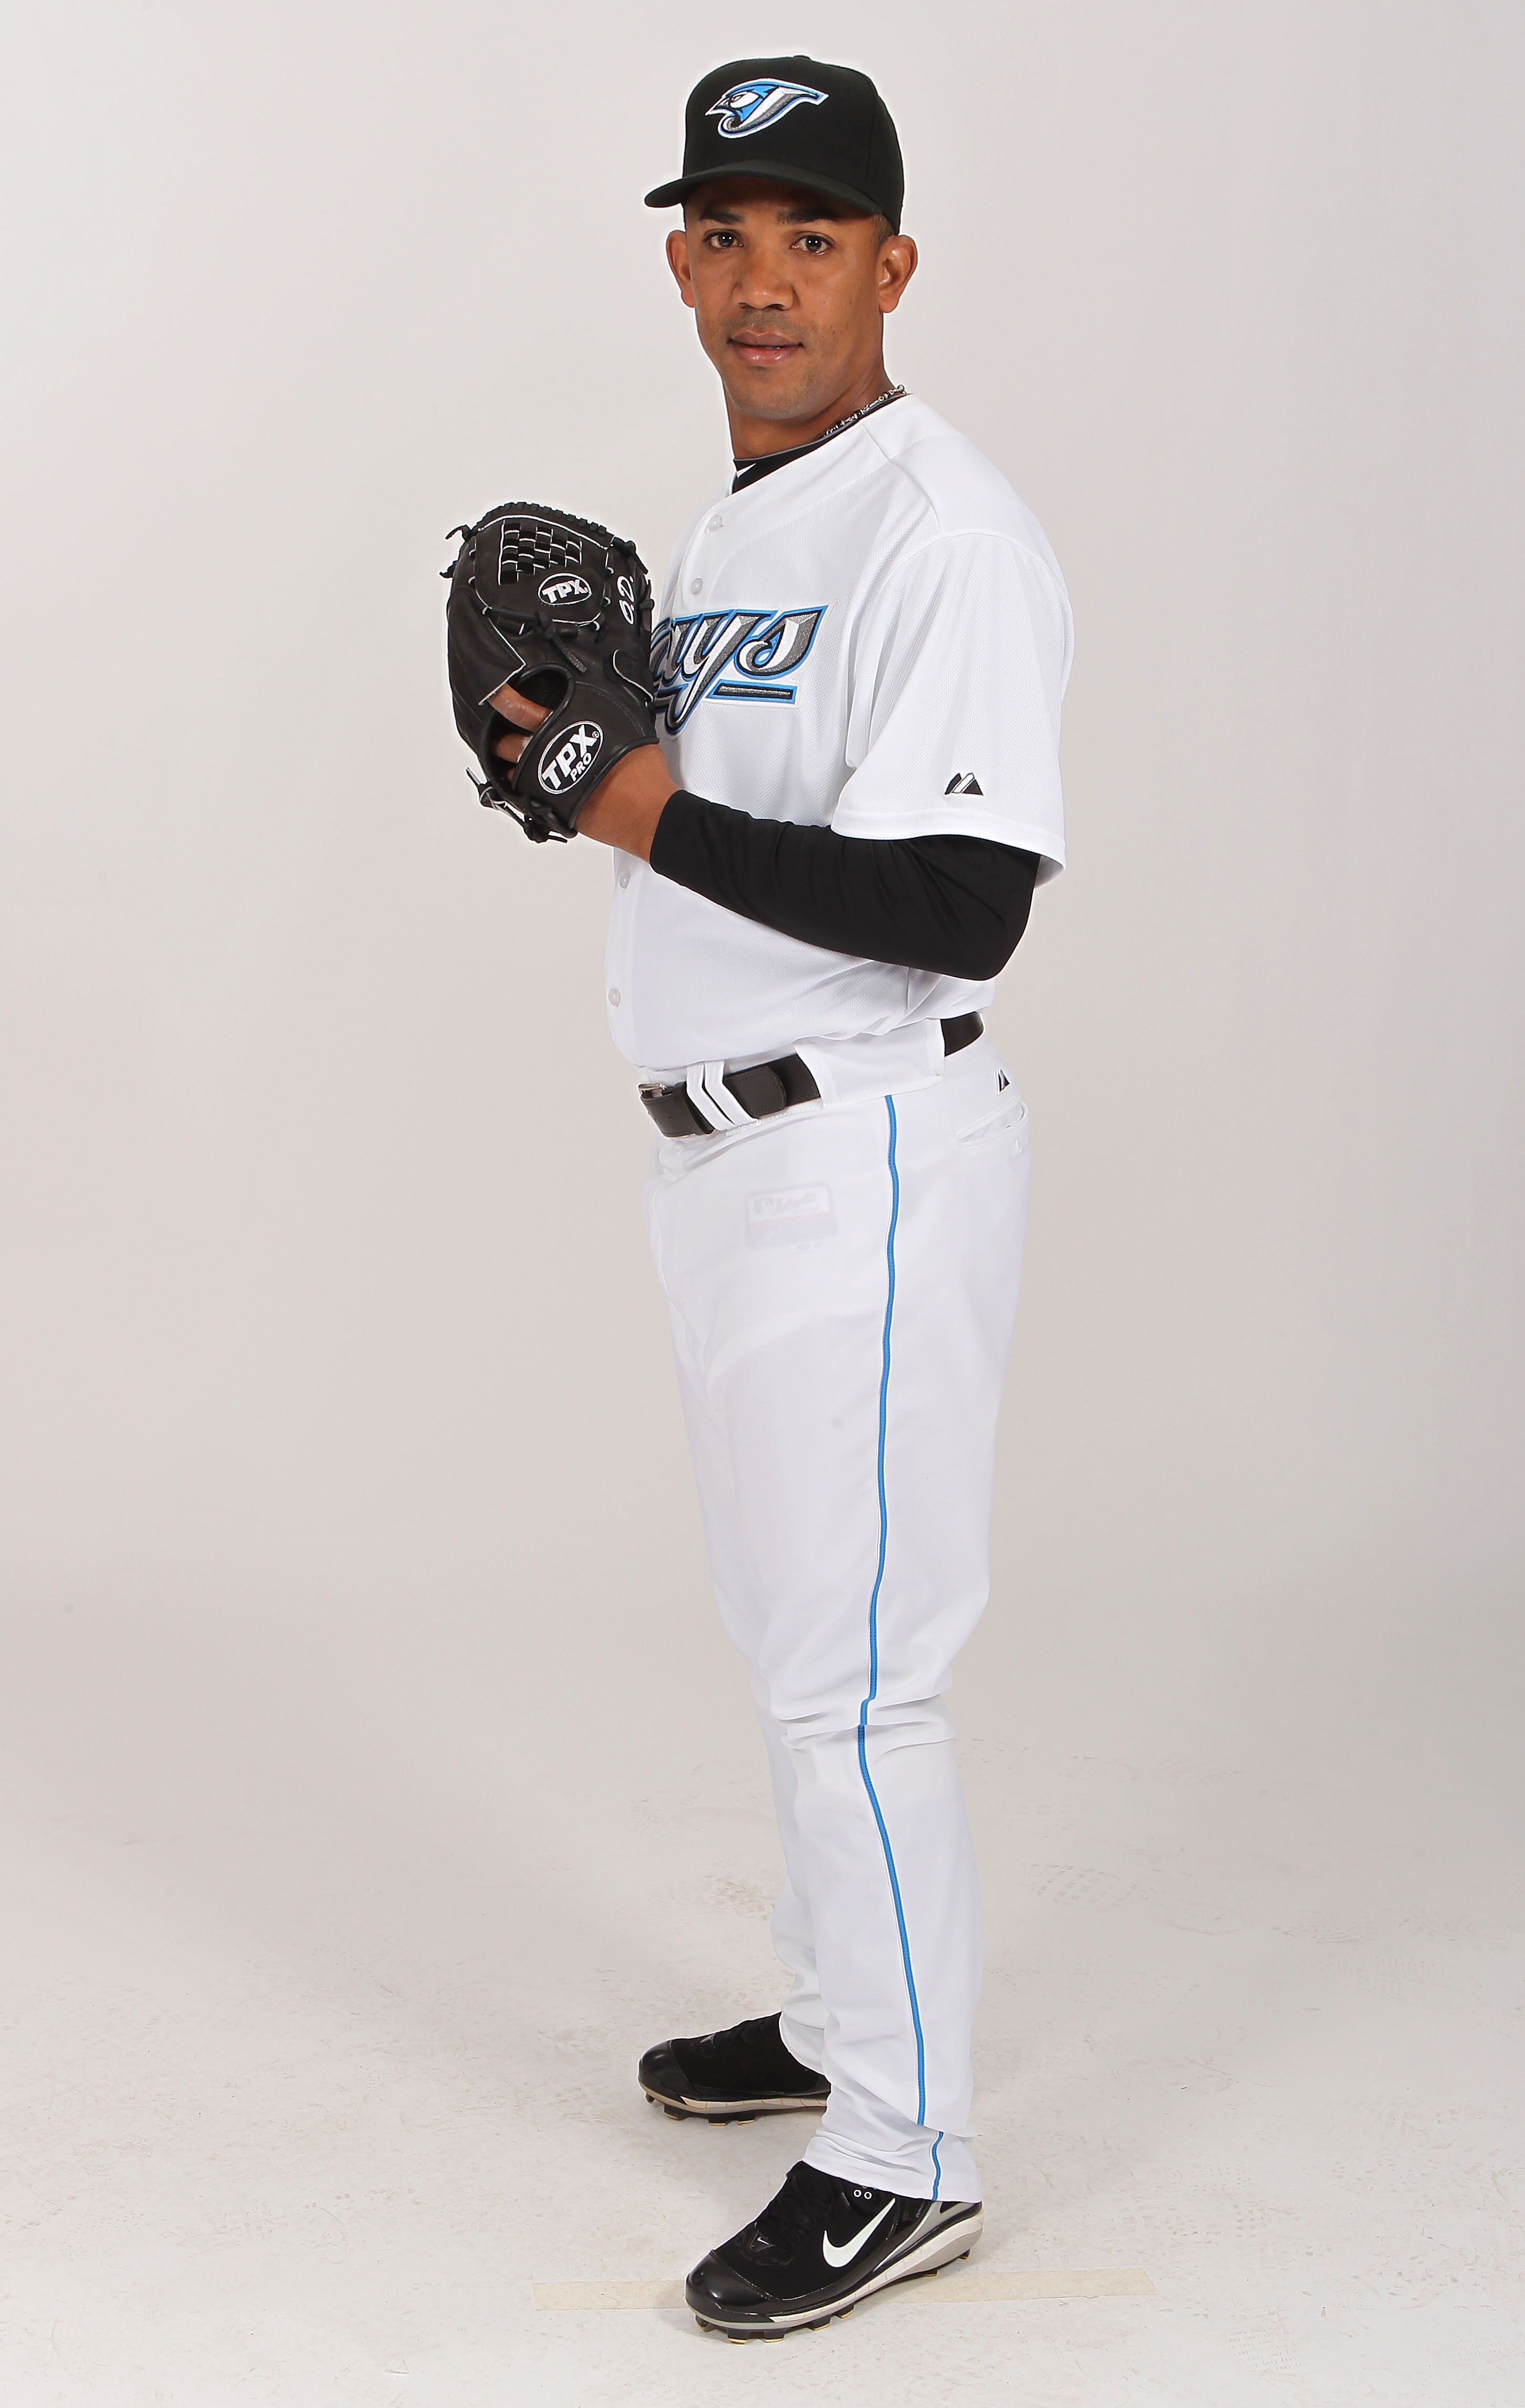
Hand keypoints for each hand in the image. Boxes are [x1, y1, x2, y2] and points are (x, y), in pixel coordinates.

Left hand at [488, 683, 675, 859]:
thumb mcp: (626, 726)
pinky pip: (527, 798)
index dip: (507, 701)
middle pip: (511, 744)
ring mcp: (549, 785)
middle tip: (497, 734)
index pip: (525, 711)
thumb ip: (603, 713)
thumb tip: (600, 703)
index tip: (497, 695)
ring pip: (514, 773)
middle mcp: (551, 756)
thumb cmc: (643, 772)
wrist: (648, 814)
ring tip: (513, 762)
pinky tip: (531, 786)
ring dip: (511, 766)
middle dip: (500, 738)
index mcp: (567, 730)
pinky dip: (525, 790)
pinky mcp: (553, 810)